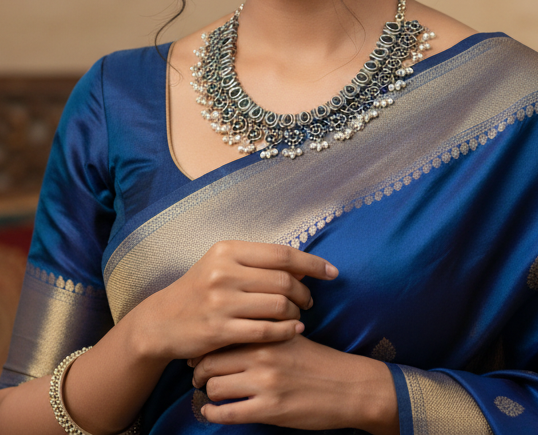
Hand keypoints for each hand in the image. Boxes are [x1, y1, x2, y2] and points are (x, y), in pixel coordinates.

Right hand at [134, 240, 337, 362]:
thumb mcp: (221, 265)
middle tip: (309, 301)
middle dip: (305, 292)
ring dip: (296, 313)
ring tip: (298, 316)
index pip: (281, 253)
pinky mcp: (219, 330)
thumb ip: (256, 262)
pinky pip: (266, 331)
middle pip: (283, 280)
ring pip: (278, 305)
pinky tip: (294, 330)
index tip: (331, 271)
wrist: (162, 321)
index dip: (311, 263)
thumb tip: (300, 266)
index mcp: (227, 250)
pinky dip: (286, 331)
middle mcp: (224, 272)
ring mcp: (221, 301)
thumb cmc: (199, 290)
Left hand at [190, 335, 399, 433]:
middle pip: (211, 361)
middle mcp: (263, 354)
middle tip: (197, 374)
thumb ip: (264, 328)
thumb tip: (232, 326)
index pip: (222, 334)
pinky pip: (227, 413)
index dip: (206, 345)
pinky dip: (213, 414)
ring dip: (207, 392)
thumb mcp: (291, 335)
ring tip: (208, 393)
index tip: (201, 351)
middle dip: (199, 370)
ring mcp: (265, 383)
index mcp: (267, 333)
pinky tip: (211, 412)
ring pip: (215, 387)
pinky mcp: (269, 410)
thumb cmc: (317, 360)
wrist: (347, 387)